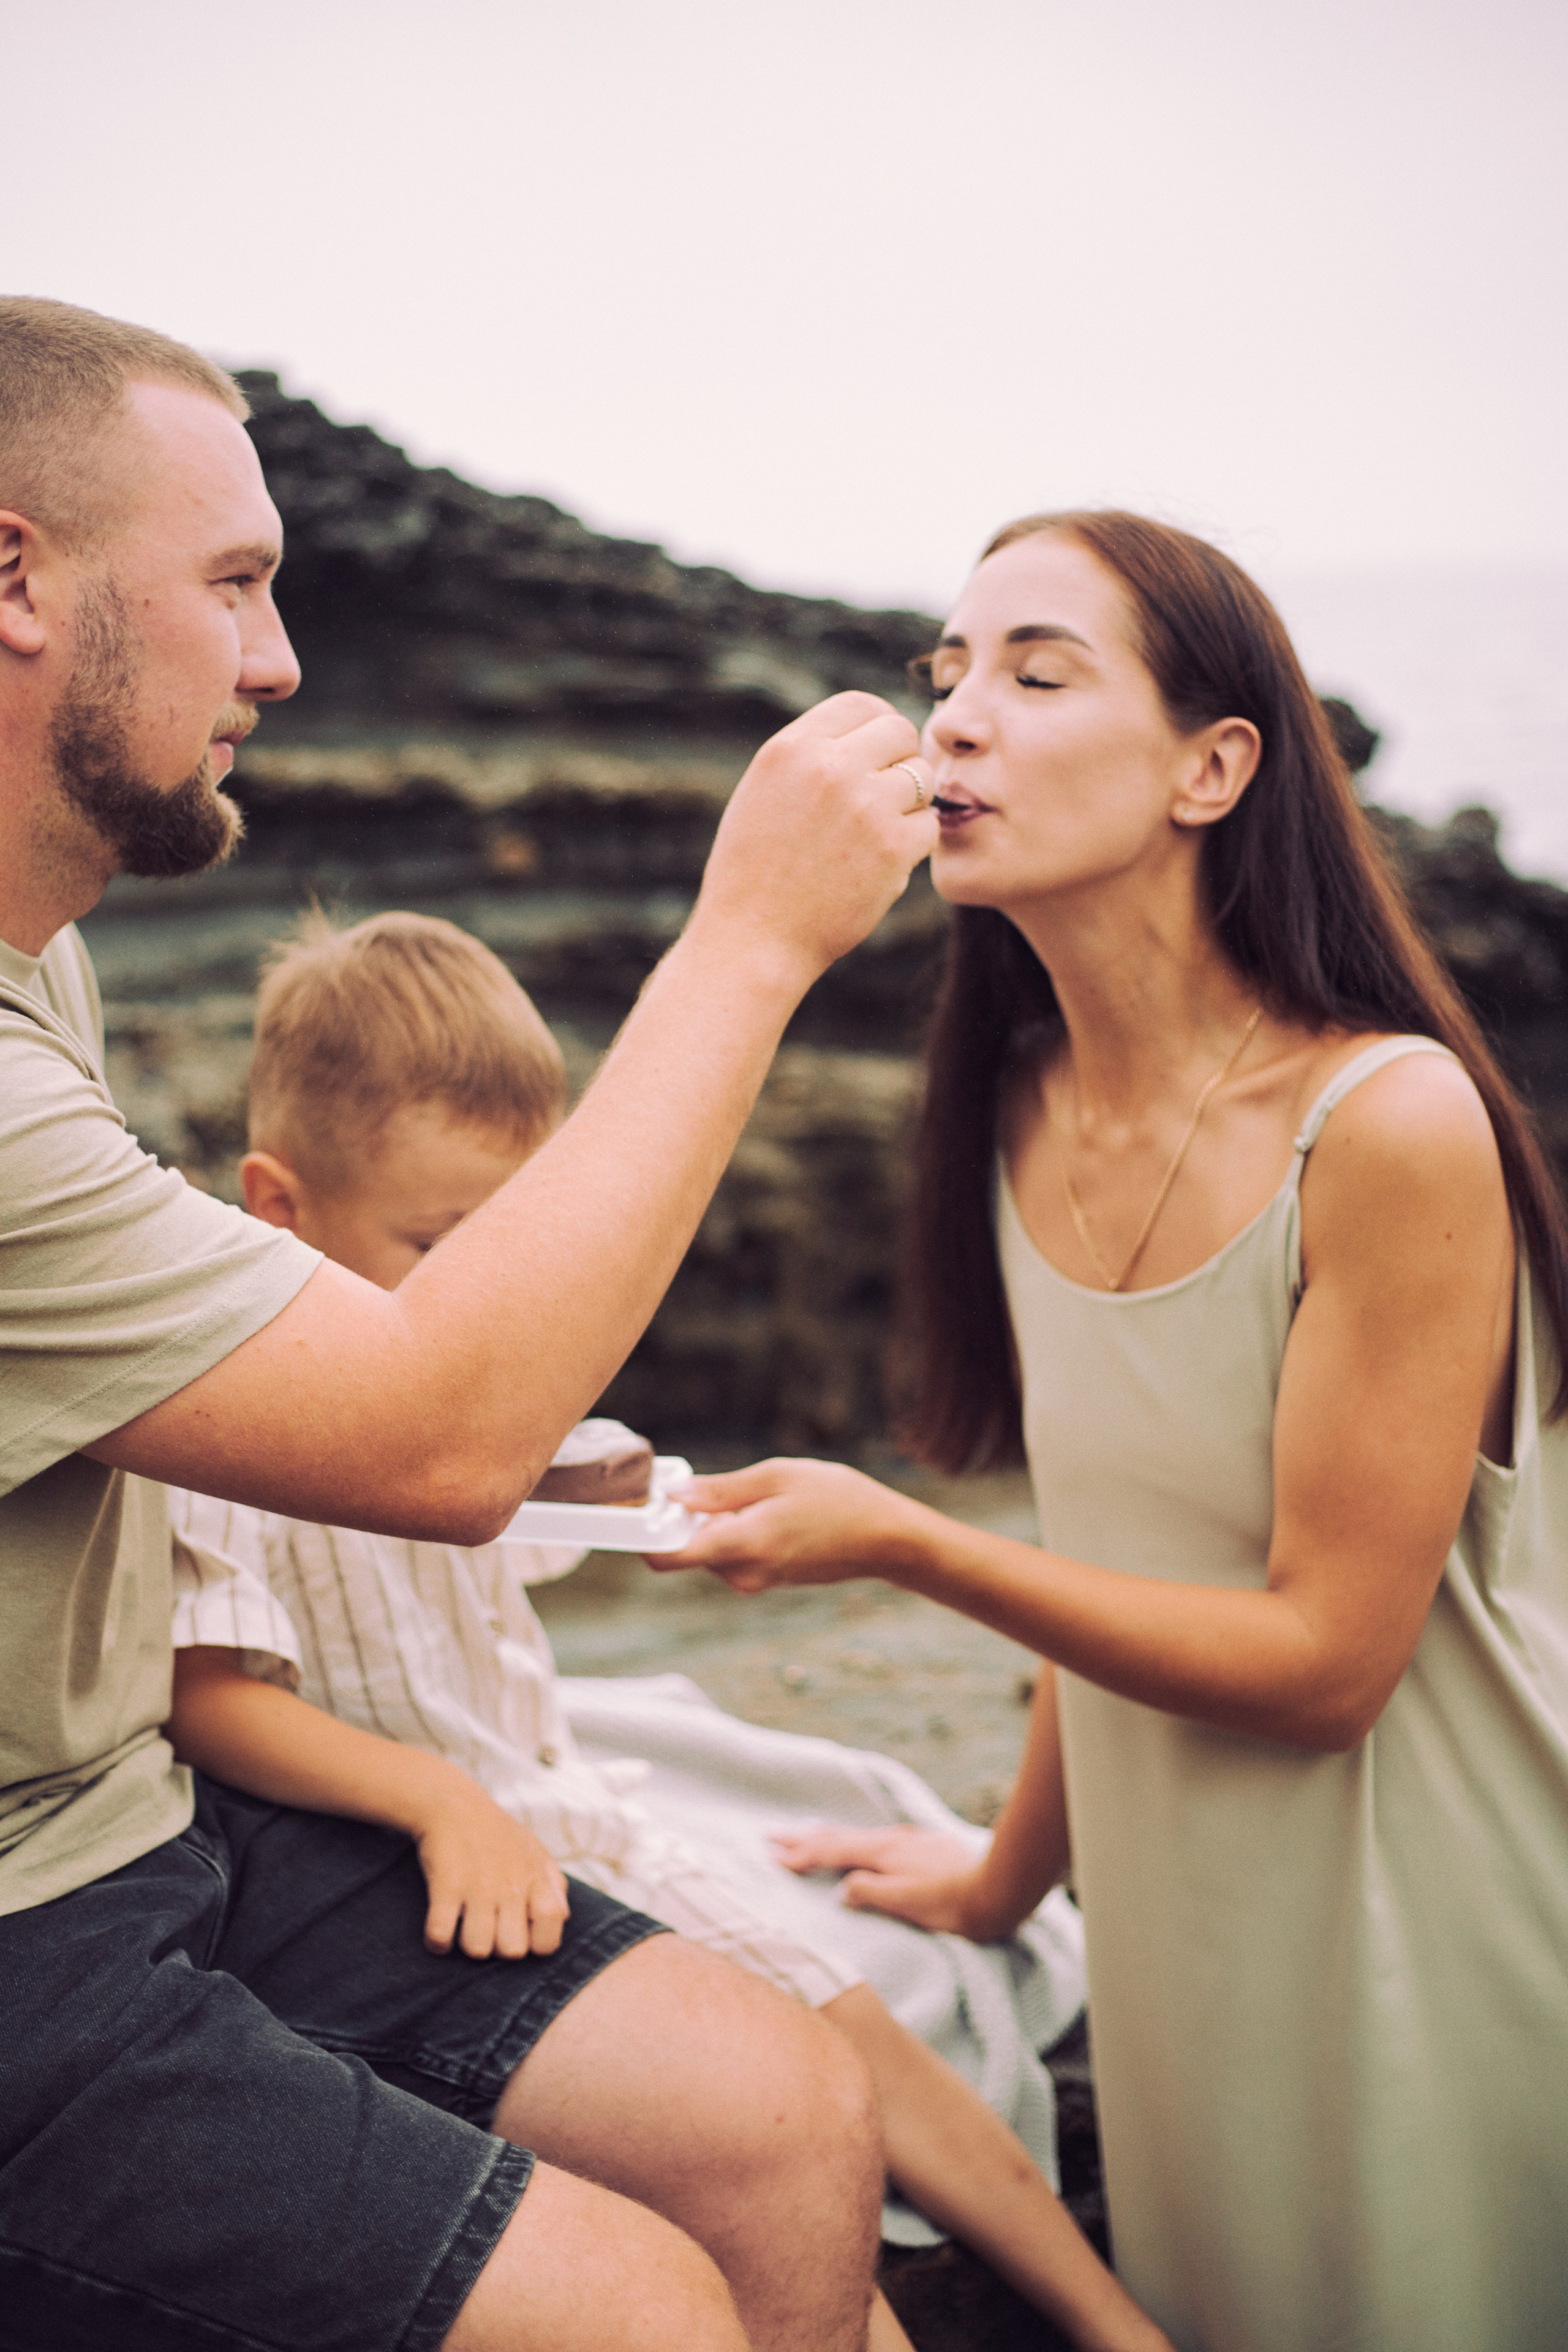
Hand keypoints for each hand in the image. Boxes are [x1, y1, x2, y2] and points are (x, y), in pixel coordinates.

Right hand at [411, 1780, 570, 1958]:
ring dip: (467, 1944)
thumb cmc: (497, 1834)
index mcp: (536, 1880)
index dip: (537, 1944)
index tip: (522, 1931)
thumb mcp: (534, 1852)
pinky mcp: (446, 1886)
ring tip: (465, 1925)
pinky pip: (440, 1936)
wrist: (454, 1804)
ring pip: (477, 1949)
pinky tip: (441, 1926)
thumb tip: (563, 1917)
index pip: (550, 1937)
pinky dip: (437, 1940)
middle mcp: (512, 1886)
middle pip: (513, 1951)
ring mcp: (479, 1887)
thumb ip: (554, 1885)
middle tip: (489, 1928)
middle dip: (498, 1947)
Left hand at [651, 1456, 922, 1592]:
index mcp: (742, 1544)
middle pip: (686, 1550)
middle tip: (703, 1483)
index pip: (667, 1558)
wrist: (885, 1539)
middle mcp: (743, 1573)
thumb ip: (720, 1490)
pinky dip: (732, 1534)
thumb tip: (674, 1494)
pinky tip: (764, 1511)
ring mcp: (756, 1581)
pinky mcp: (767, 1581)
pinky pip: (732, 1556)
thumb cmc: (838, 1500)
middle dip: (684, 1519)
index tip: (646, 1505)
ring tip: (751, 1494)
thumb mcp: (776, 1477)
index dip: (644, 1533)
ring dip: (712, 1524)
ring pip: (710, 1551)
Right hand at [692, 693, 937, 986]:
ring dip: (910, 804)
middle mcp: (830, 768)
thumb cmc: (754, 872)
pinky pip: (929, 826)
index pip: (860, 705)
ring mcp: (866, 806)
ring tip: (878, 833)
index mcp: (792, 748)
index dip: (877, 726)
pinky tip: (883, 863)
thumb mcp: (764, 792)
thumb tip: (869, 732)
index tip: (879, 753)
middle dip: (900, 760)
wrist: (753, 940)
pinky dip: (913, 844)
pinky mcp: (892, 848)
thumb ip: (811, 757)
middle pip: (900, 732)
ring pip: (922, 779)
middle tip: (887, 795)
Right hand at [770, 1824, 1004, 1937]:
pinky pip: (873, 1838)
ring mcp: (907, 1840)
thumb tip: (841, 1888)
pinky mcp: (921, 1846)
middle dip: (804, 1838)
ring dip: (826, 1836)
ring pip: (856, 1835)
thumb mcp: (906, 1903)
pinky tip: (859, 1843)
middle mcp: (891, 1840)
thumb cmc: (951, 1903)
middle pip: (838, 1837)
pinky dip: (852, 1839)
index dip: (801, 1855)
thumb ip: (869, 1892)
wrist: (996, 1887)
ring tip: (807, 1833)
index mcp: (882, 1853)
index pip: (831, 1852)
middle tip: (772, 1836)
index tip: (773, 1856)